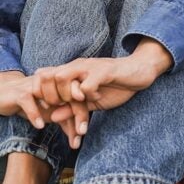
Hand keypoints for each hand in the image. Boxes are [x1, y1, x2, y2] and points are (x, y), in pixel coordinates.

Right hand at [0, 71, 86, 146]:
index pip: (81, 97)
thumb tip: (77, 142)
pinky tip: (40, 126)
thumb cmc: (34, 103)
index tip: (85, 132)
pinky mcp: (21, 92)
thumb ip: (66, 123)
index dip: (84, 112)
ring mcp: (37, 86)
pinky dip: (35, 113)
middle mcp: (54, 83)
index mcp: (64, 85)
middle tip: (82, 132)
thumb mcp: (52, 113)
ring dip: (60, 111)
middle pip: (72, 95)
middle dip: (79, 113)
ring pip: (53, 95)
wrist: (7, 95)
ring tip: (66, 127)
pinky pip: (29, 100)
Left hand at [33, 50, 164, 111]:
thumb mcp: (90, 101)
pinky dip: (87, 95)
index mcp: (73, 70)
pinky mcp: (105, 71)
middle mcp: (78, 65)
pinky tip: (96, 97)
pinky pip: (86, 85)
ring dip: (66, 94)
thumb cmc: (116, 85)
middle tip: (63, 107)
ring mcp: (90, 67)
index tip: (52, 107)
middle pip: (47, 76)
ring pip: (62, 77)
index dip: (41, 92)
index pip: (42, 75)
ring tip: (78, 102)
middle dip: (50, 96)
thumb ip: (72, 107)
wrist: (141, 71)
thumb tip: (51, 118)